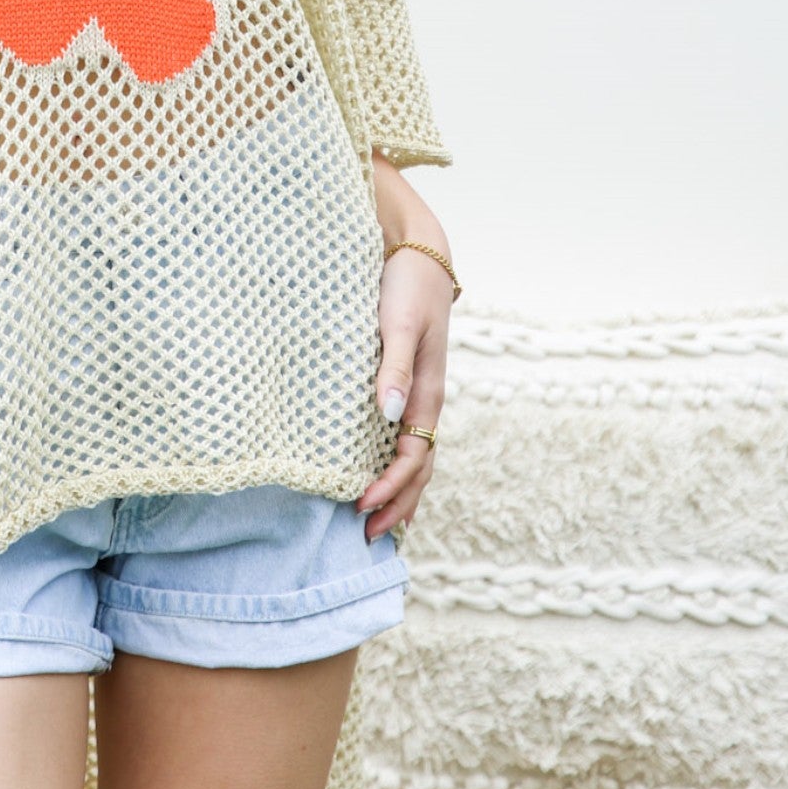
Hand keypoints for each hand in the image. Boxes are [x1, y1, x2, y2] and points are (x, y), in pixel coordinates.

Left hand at [358, 240, 453, 540]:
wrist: (417, 253)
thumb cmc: (406, 287)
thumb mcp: (400, 324)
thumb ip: (395, 367)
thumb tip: (389, 415)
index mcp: (428, 393)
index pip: (413, 457)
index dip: (389, 487)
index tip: (359, 508)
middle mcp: (426, 400)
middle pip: (419, 468)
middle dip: (396, 504)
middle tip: (366, 536)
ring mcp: (417, 394)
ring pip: (415, 456)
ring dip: (399, 491)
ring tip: (378, 522)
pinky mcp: (404, 382)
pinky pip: (405, 437)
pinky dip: (396, 466)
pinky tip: (380, 475)